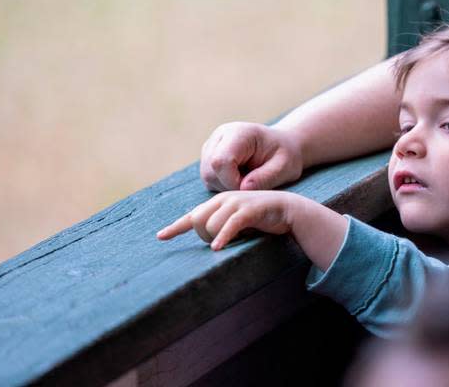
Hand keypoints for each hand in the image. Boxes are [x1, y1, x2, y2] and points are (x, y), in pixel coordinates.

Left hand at [157, 191, 303, 250]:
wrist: (288, 210)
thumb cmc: (261, 218)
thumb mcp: (236, 220)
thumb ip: (220, 224)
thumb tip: (205, 237)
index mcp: (218, 201)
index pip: (191, 215)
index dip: (175, 227)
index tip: (160, 237)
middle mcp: (223, 199)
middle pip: (196, 222)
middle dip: (203, 236)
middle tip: (220, 242)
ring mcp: (235, 203)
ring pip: (210, 226)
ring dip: (215, 239)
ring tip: (231, 241)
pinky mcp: (248, 210)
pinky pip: (228, 226)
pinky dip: (222, 238)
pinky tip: (219, 248)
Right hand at [200, 122, 303, 191]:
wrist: (282, 147)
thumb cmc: (285, 156)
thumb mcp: (284, 167)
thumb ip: (266, 177)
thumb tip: (243, 188)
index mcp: (239, 133)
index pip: (220, 161)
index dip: (232, 182)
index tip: (251, 187)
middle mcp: (220, 137)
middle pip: (210, 171)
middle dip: (230, 185)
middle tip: (253, 184)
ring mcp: (211, 146)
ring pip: (208, 177)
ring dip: (227, 186)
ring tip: (250, 179)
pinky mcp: (208, 158)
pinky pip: (209, 179)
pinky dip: (224, 185)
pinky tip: (241, 178)